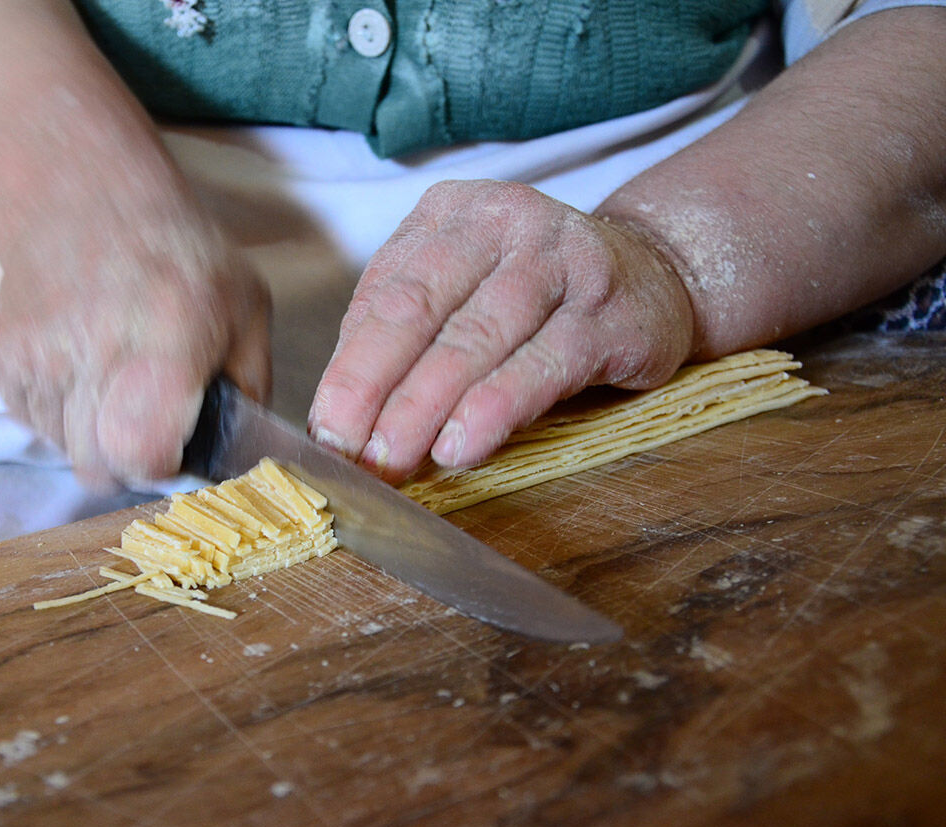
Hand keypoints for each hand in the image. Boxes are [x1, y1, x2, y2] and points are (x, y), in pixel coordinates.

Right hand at [0, 194, 269, 490]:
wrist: (82, 195)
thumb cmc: (179, 256)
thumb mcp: (246, 311)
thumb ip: (250, 390)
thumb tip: (240, 456)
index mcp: (162, 348)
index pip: (139, 455)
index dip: (162, 465)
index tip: (178, 444)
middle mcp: (91, 359)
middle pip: (99, 470)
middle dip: (130, 461)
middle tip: (152, 421)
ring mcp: (37, 362)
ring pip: (66, 451)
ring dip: (96, 438)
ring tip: (119, 384)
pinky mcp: (2, 364)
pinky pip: (36, 425)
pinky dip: (63, 415)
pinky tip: (88, 369)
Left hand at [309, 180, 695, 482]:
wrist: (656, 274)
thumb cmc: (536, 295)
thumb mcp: (460, 290)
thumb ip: (400, 332)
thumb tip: (338, 412)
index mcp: (452, 214)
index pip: (386, 294)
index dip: (350, 367)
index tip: (325, 429)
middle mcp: (506, 223)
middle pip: (422, 311)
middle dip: (375, 388)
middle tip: (350, 451)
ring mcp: (564, 261)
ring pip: (477, 339)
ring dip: (426, 407)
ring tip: (393, 458)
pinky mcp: (612, 312)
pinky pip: (543, 365)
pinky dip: (496, 409)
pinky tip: (464, 446)